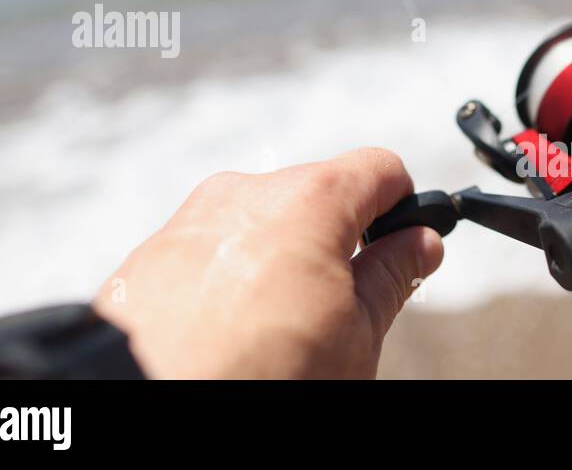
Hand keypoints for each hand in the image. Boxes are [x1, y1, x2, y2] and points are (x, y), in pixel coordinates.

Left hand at [93, 148, 443, 378]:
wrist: (152, 400)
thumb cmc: (259, 376)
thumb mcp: (356, 335)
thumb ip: (394, 276)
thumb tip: (419, 243)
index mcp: (309, 200)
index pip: (381, 170)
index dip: (402, 209)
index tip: (403, 247)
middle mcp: (246, 192)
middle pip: (318, 196)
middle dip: (336, 243)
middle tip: (339, 308)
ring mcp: (192, 220)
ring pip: (261, 224)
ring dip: (281, 262)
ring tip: (277, 328)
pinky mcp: (151, 254)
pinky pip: (211, 251)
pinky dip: (230, 279)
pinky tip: (231, 331)